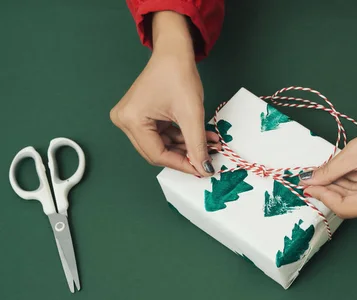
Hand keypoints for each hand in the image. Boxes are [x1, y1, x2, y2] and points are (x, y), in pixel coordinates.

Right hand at [110, 11, 219, 175]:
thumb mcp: (191, 114)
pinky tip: (201, 138)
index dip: (182, 164)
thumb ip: (197, 145)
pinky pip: (162, 135)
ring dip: (186, 147)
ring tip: (210, 145)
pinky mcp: (141, 116)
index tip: (202, 169)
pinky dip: (182, 138)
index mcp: (131, 120)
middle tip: (207, 160)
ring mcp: (131, 119)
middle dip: (185, 156)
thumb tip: (204, 168)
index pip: (158, 154)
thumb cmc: (178, 74)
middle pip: (158, 151)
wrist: (174, 52)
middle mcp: (125, 121)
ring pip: (162, 145)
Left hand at [301, 95, 356, 218]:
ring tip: (327, 171)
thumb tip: (309, 182)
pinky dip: (354, 183)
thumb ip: (330, 171)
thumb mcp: (356, 152)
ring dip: (341, 185)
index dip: (323, 196)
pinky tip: (343, 172)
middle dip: (331, 189)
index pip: (345, 207)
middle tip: (310, 178)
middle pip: (352, 204)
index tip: (306, 187)